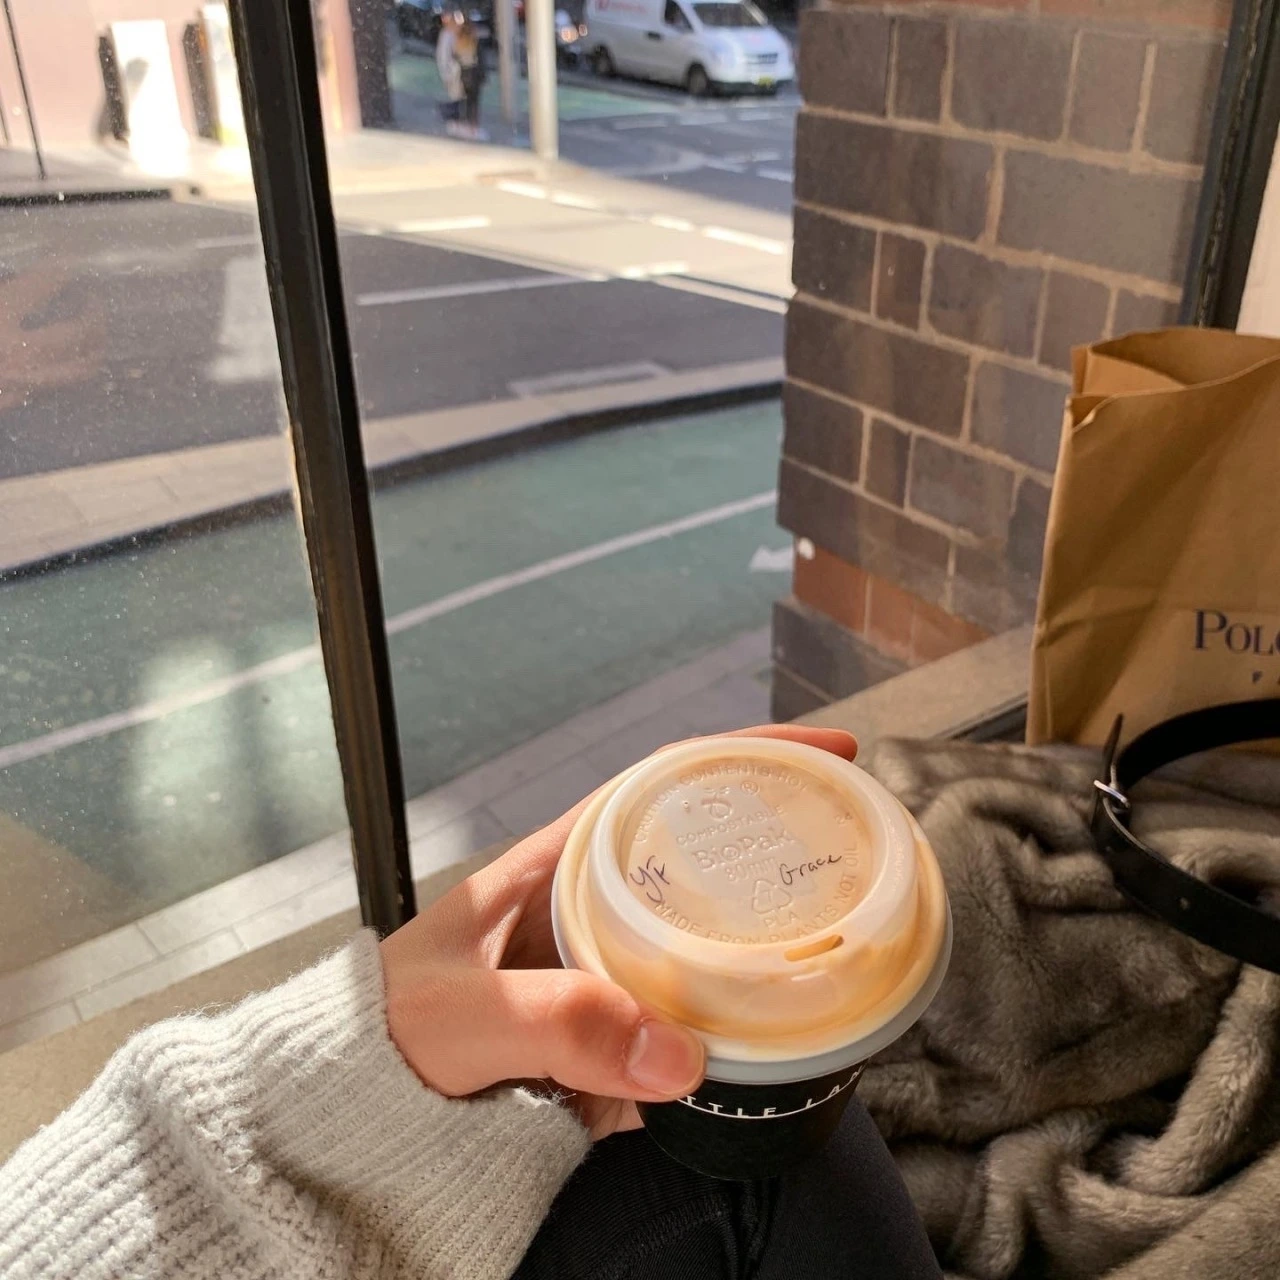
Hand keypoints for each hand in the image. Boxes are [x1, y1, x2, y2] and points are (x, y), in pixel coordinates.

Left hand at [381, 724, 857, 1139]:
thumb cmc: (386, 1037)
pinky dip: (750, 1026)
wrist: (361, 1123)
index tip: (821, 752)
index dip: (745, 756)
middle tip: (862, 845)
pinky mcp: (621, 1040)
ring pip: (714, 940)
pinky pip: (701, 1021)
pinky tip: (792, 1034)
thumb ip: (553, 1021)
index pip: (663, 784)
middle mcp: (595, 907)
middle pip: (707, 856)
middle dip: (783, 840)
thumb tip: (677, 1053)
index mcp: (558, 865)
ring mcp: (613, 973)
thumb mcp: (460, 1014)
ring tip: (852, 932)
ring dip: (777, 936)